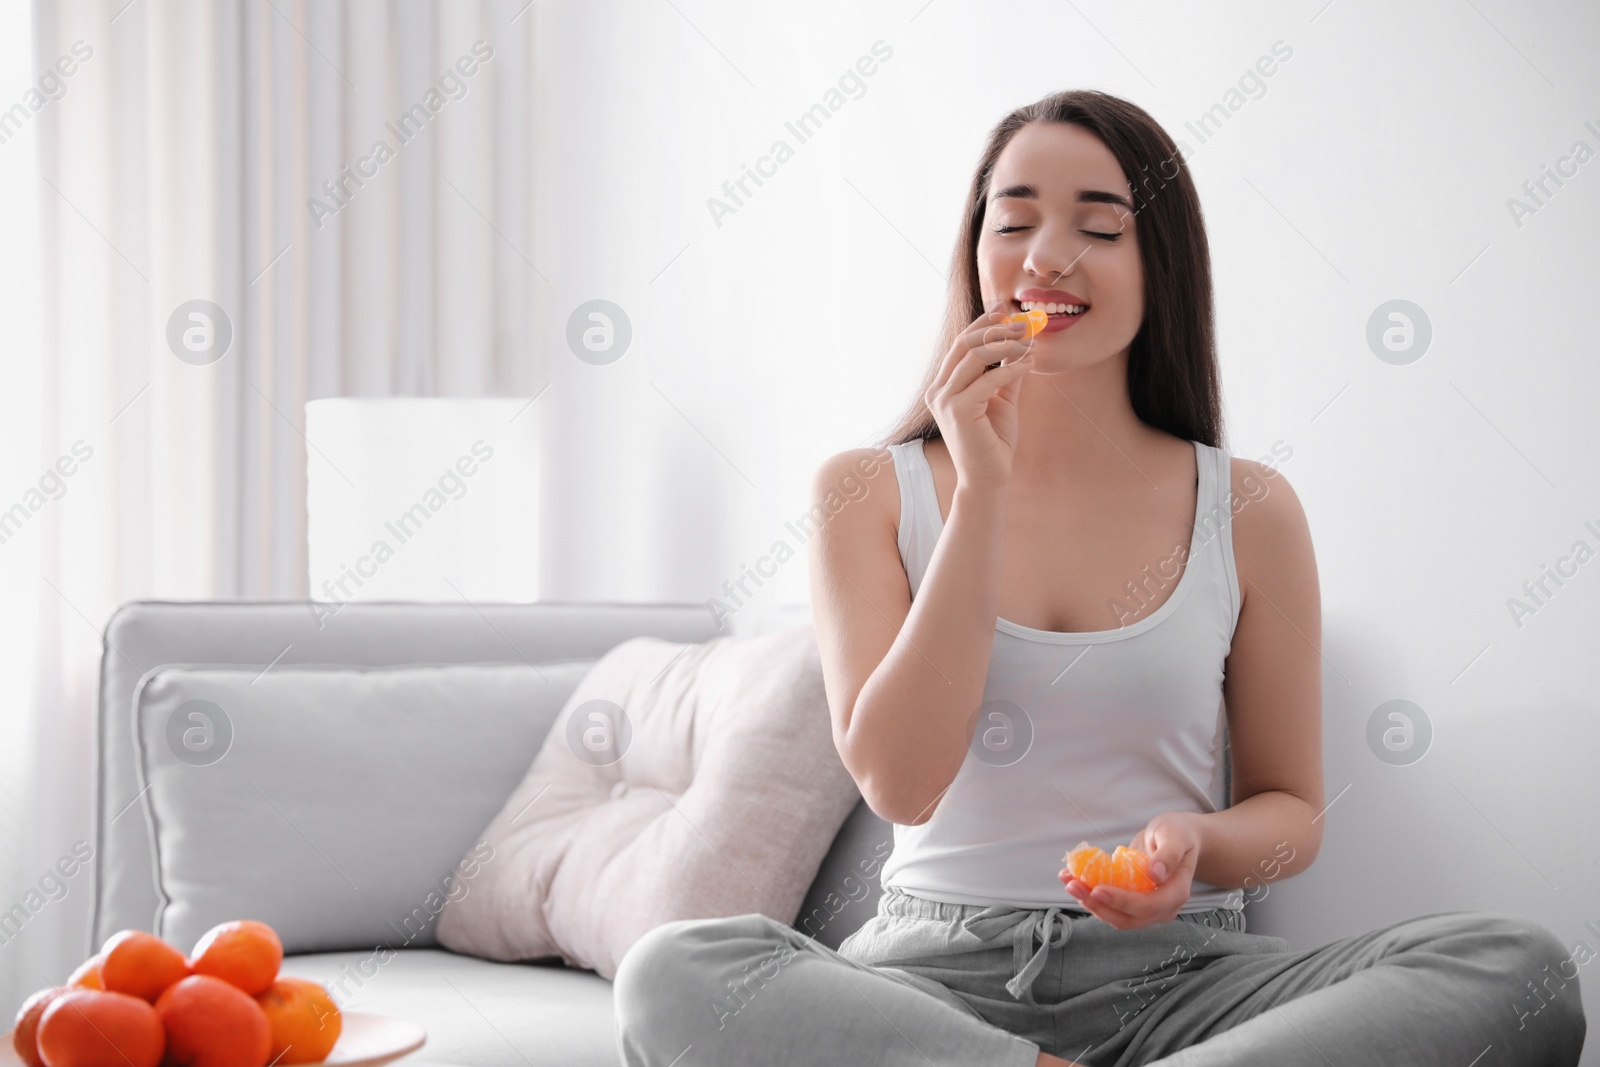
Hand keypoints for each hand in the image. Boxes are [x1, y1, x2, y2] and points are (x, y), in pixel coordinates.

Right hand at [922, 298, 1035, 487]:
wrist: (988, 477)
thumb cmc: (993, 441)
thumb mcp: (1002, 399)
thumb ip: (1006, 372)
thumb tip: (1020, 343)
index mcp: (943, 386)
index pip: (961, 344)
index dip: (982, 323)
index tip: (1004, 309)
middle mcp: (938, 390)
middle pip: (964, 344)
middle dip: (995, 328)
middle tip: (1023, 323)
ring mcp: (944, 400)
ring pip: (975, 356)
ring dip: (1006, 344)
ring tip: (1030, 342)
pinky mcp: (958, 411)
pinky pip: (988, 379)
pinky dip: (1012, 368)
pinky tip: (1030, 364)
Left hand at [1058, 812, 1200, 929]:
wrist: (1176, 839)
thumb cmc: (1178, 834)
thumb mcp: (1175, 836)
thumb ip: (1168, 854)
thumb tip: (1156, 873)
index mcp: (1175, 894)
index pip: (1148, 906)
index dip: (1122, 901)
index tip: (1097, 889)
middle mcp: (1161, 908)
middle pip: (1126, 918)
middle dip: (1097, 904)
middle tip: (1072, 884)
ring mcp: (1145, 908)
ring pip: (1114, 915)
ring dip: (1089, 901)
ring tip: (1068, 880)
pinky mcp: (1131, 903)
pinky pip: (1109, 905)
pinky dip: (1090, 895)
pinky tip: (1073, 878)